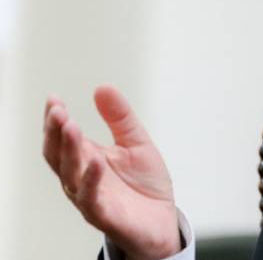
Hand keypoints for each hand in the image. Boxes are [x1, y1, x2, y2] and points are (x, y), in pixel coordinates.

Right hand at [42, 85, 181, 259]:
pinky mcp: (105, 216)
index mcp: (88, 159)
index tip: (53, 99)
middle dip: (56, 133)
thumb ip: (120, 118)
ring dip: (69, 151)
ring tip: (72, 128)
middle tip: (57, 111)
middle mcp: (83, 178)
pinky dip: (91, 180)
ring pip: (70, 175)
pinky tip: (95, 162)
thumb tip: (102, 87)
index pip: (63, 138)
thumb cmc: (145, 185)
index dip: (56, 120)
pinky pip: (91, 199)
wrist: (163, 220)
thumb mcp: (136, 143)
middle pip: (59, 155)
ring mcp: (91, 197)